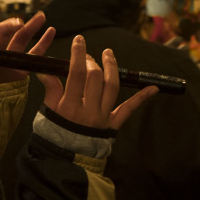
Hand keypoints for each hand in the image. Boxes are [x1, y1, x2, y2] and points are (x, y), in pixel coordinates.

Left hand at [0, 11, 55, 85]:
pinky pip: (34, 53)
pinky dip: (43, 42)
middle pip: (3, 32)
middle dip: (11, 25)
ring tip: (41, 17)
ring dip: (31, 26)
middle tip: (19, 24)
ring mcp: (11, 57)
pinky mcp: (23, 66)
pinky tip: (51, 31)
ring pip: (21, 38)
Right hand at [38, 35, 157, 130]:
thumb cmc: (54, 133)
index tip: (79, 40)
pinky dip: (141, 98)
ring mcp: (103, 118)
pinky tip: (153, 88)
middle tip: (87, 56)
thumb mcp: (48, 111)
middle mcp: (88, 111)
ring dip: (112, 67)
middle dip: (92, 61)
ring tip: (108, 54)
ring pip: (112, 87)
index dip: (78, 54)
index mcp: (69, 106)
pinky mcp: (113, 125)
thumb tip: (46, 68)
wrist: (65, 159)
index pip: (76, 74)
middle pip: (95, 78)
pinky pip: (129, 110)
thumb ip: (51, 89)